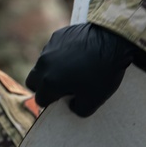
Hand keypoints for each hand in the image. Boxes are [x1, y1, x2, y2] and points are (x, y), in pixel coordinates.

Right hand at [25, 23, 141, 116]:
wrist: (112, 39)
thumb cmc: (102, 71)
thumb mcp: (95, 100)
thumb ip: (79, 110)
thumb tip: (72, 106)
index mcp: (49, 83)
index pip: (41, 99)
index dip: (51, 102)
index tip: (62, 100)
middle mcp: (44, 65)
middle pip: (33, 81)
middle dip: (42, 86)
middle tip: (60, 87)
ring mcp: (49, 48)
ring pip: (42, 64)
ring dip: (52, 69)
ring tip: (72, 69)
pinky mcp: (57, 36)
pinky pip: (53, 49)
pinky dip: (60, 55)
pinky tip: (77, 54)